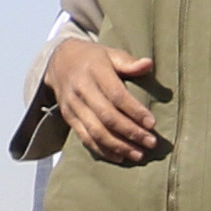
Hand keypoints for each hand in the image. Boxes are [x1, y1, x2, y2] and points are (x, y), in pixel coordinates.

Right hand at [44, 35, 166, 164]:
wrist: (59, 62)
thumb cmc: (93, 58)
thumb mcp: (110, 53)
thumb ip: (128, 62)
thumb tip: (148, 64)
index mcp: (95, 71)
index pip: (116, 95)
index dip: (135, 110)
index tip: (152, 123)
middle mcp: (82, 89)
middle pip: (107, 116)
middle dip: (131, 132)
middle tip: (151, 143)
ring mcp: (73, 106)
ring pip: (96, 131)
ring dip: (118, 146)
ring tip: (138, 154)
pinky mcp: (69, 117)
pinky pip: (85, 138)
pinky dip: (102, 150)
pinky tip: (119, 156)